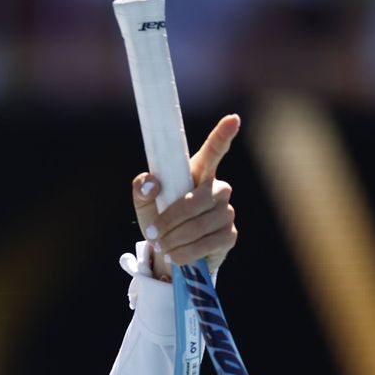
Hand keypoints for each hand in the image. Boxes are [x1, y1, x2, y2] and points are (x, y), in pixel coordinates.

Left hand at [133, 114, 239, 279]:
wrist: (169, 254)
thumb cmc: (159, 221)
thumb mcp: (144, 204)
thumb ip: (141, 190)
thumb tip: (151, 181)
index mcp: (197, 173)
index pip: (213, 152)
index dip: (223, 135)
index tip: (233, 118)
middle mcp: (217, 189)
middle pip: (198, 200)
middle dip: (171, 219)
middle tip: (153, 234)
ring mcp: (226, 212)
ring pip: (200, 224)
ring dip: (175, 238)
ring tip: (161, 246)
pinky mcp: (229, 235)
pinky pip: (208, 242)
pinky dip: (186, 252)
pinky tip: (174, 256)